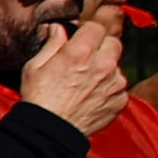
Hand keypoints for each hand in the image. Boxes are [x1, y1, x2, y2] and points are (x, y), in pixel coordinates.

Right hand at [18, 6, 131, 138]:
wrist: (51, 131)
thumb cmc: (40, 99)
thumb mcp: (35, 65)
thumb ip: (52, 43)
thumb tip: (58, 29)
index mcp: (80, 52)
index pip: (96, 26)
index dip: (87, 31)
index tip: (81, 37)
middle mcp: (103, 64)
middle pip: (113, 42)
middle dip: (101, 46)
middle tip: (87, 56)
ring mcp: (115, 83)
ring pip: (117, 65)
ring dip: (106, 68)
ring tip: (87, 81)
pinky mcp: (121, 100)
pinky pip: (119, 87)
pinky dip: (109, 88)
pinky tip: (92, 95)